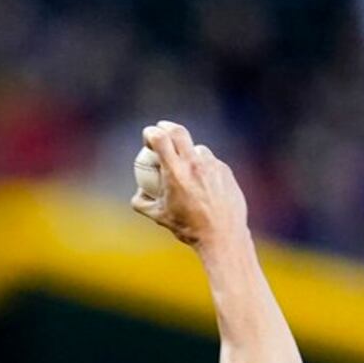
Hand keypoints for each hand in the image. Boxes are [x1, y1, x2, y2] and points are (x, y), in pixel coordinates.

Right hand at [130, 121, 248, 251]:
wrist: (222, 236)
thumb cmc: (188, 228)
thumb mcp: (159, 217)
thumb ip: (142, 203)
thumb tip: (137, 192)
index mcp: (175, 173)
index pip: (160, 139)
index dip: (151, 133)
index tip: (147, 135)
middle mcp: (194, 164)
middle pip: (179, 132)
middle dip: (166, 126)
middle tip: (161, 129)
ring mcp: (212, 166)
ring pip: (197, 148)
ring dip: (188, 151)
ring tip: (184, 163)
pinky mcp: (225, 171)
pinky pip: (211, 163)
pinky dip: (203, 167)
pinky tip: (202, 182)